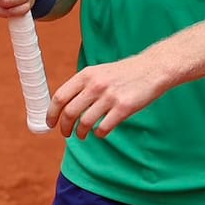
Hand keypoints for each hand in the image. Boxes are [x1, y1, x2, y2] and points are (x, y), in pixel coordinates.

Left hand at [47, 52, 170, 138]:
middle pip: (69, 112)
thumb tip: (65, 105)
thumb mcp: (100, 72)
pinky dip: (99, 134)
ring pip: (85, 122)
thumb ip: (84, 85)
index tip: (50, 123)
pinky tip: (100, 132)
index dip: (51, 113)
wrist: (153, 69)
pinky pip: (104, 128)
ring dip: (80, 133)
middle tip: (66, 134)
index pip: (60, 96)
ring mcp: (110, 96)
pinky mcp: (124, 108)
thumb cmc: (126, 73)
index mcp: (87, 75)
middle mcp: (96, 85)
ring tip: (82, 135)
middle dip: (64, 127)